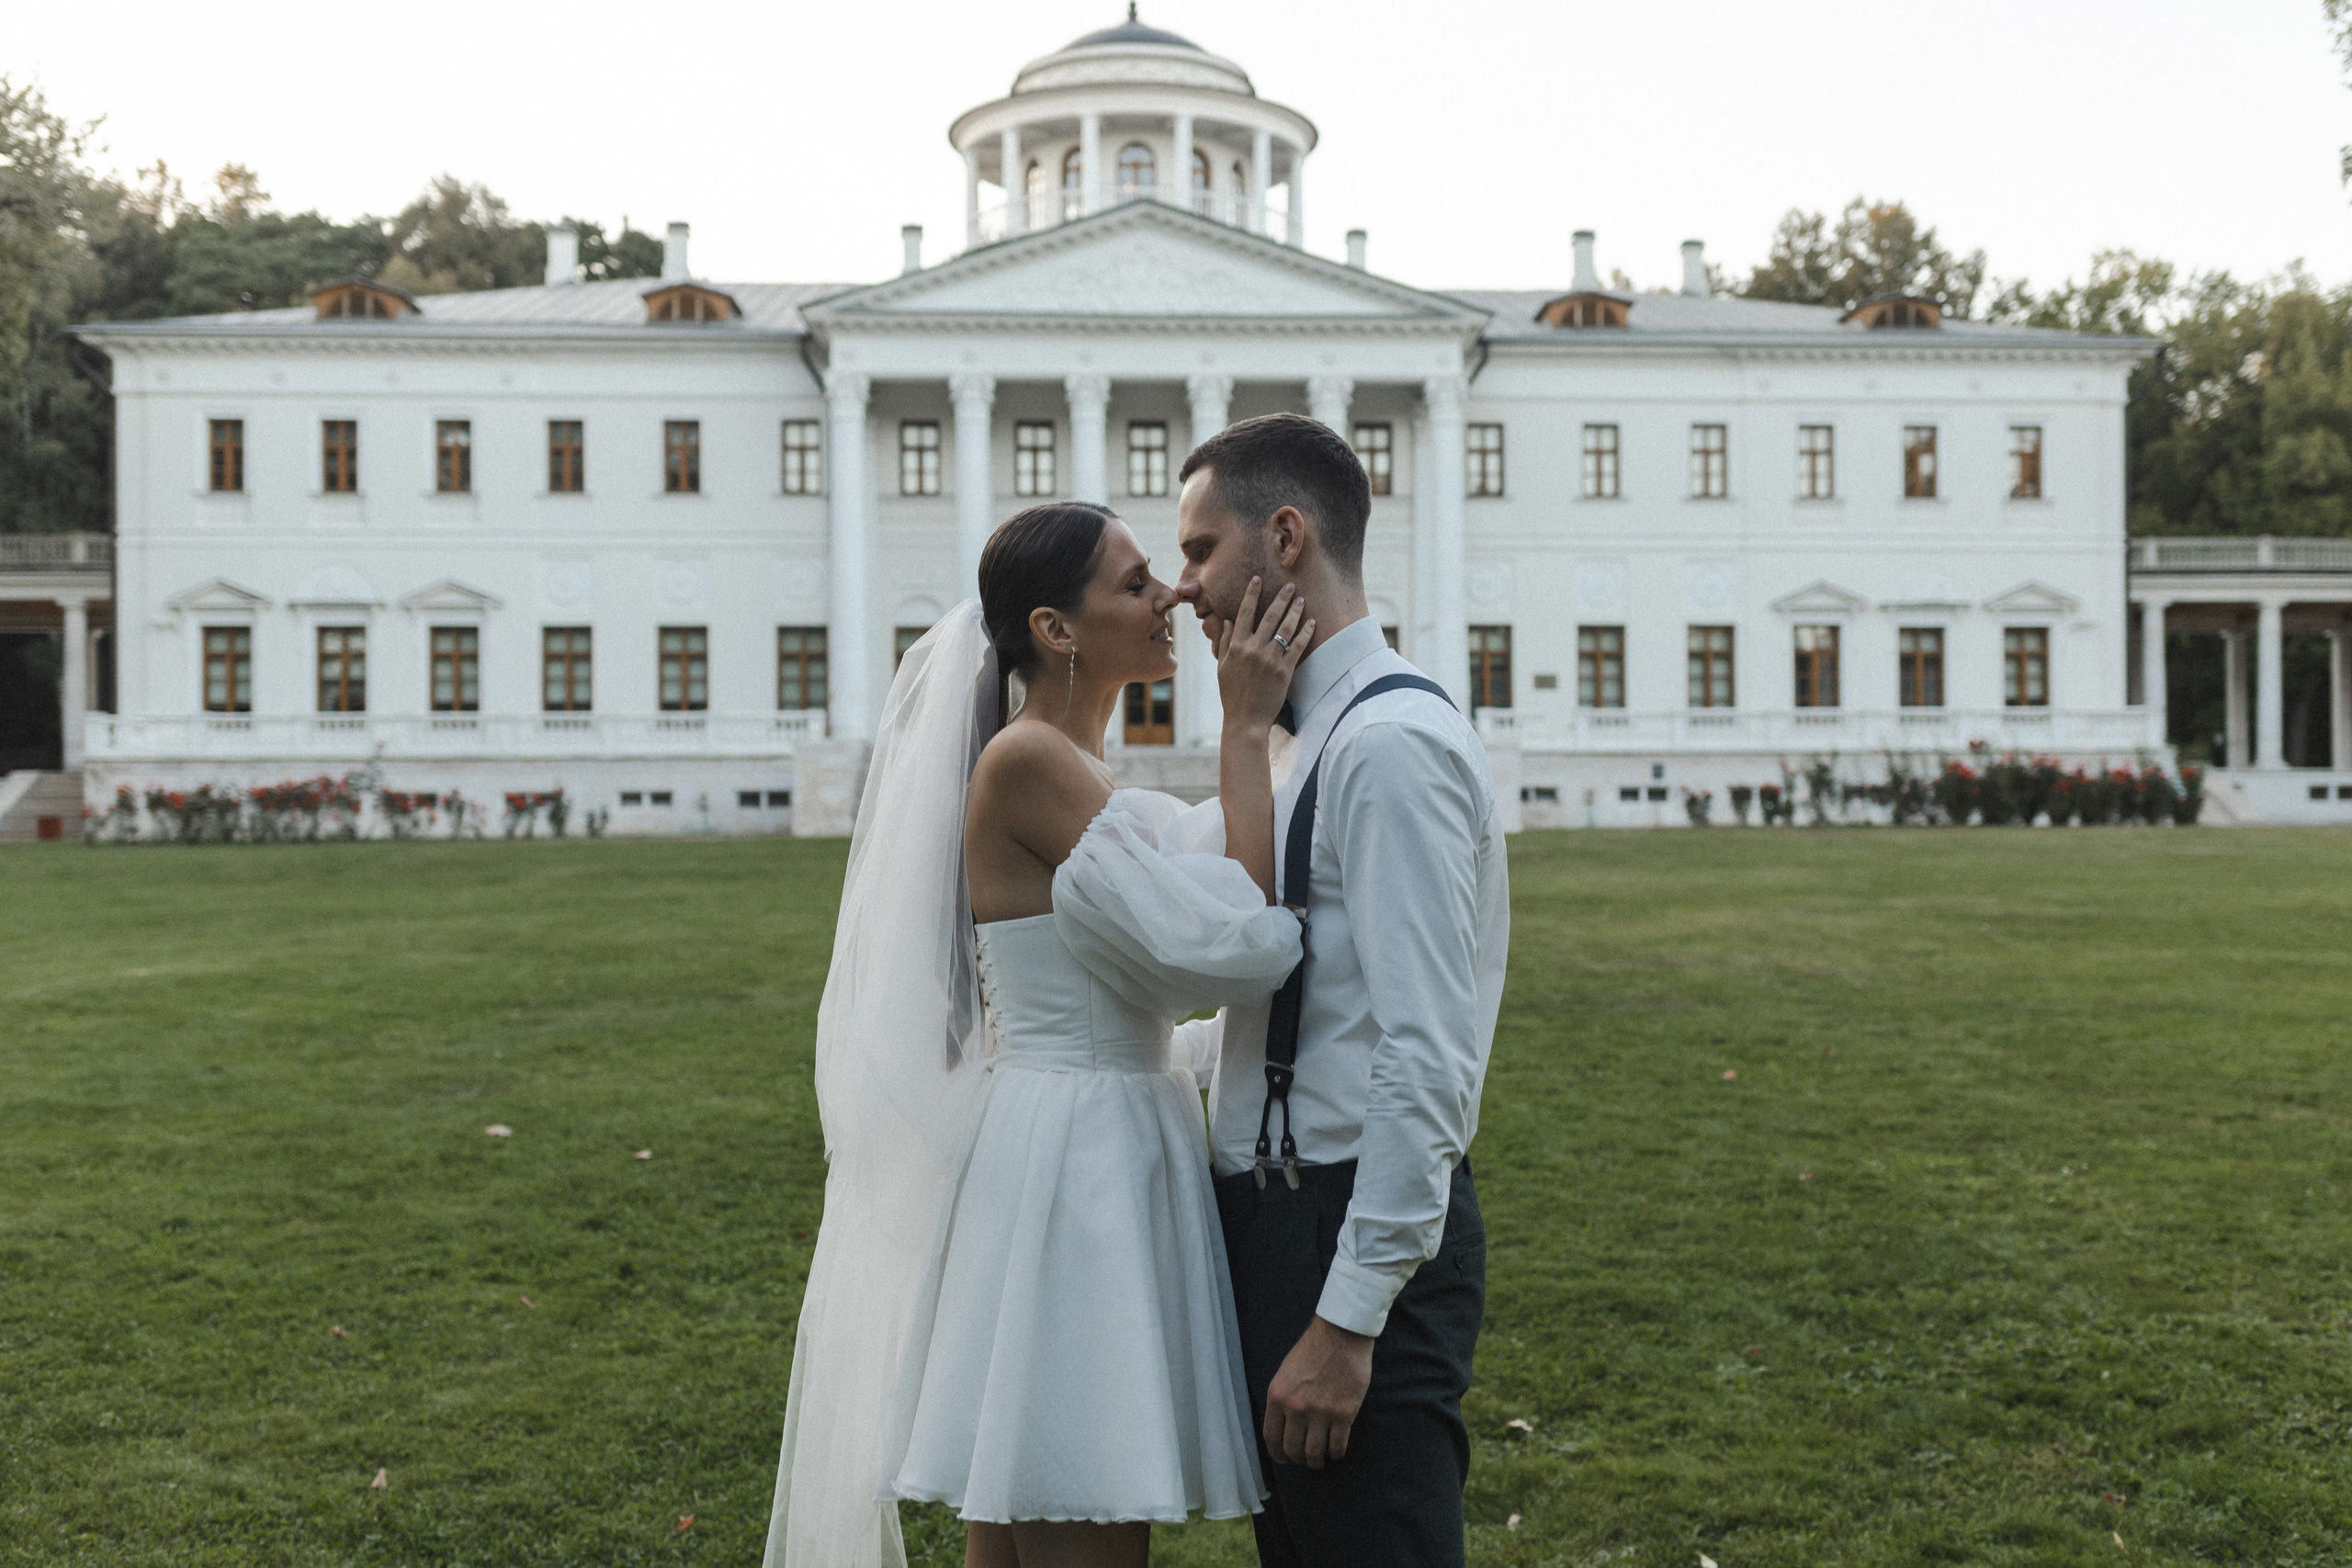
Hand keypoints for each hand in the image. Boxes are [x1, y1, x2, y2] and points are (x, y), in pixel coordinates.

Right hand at [1216, 577, 1313, 735]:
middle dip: (1280, 598)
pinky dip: (1305, 633)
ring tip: (1301, 599)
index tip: (1258, 579)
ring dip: (1295, 611)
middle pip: (1269, 616)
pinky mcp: (1284, 671)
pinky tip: (1311, 622)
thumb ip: (1224, 643)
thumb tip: (1227, 621)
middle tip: (1290, 585)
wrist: (1245, 720)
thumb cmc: (1231, 695)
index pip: (1245, 613)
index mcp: (1236, 647)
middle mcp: (1253, 649)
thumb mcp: (1222, 668)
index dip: (1252, 594)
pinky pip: (1297, 647)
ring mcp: (1270, 660)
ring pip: (1285, 628)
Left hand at [1262, 1315, 1373, 1467]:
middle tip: (1305, 1459)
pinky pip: (1337, 1446)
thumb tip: (1283, 1425)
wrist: (1341, 1334)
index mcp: (1277, 1396)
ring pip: (1314, 1453)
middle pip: (1292, 1450)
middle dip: (1298, 1459)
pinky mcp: (1344, 1414)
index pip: (1271, 1437)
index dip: (1277, 1454)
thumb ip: (1282, 1398)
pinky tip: (1336, 1451)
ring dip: (1317, 1462)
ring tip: (1321, 1460)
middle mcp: (1296, 1408)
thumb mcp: (1285, 1372)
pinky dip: (1336, 1454)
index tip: (1284, 1458)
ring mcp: (1320, 1413)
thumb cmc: (1313, 1349)